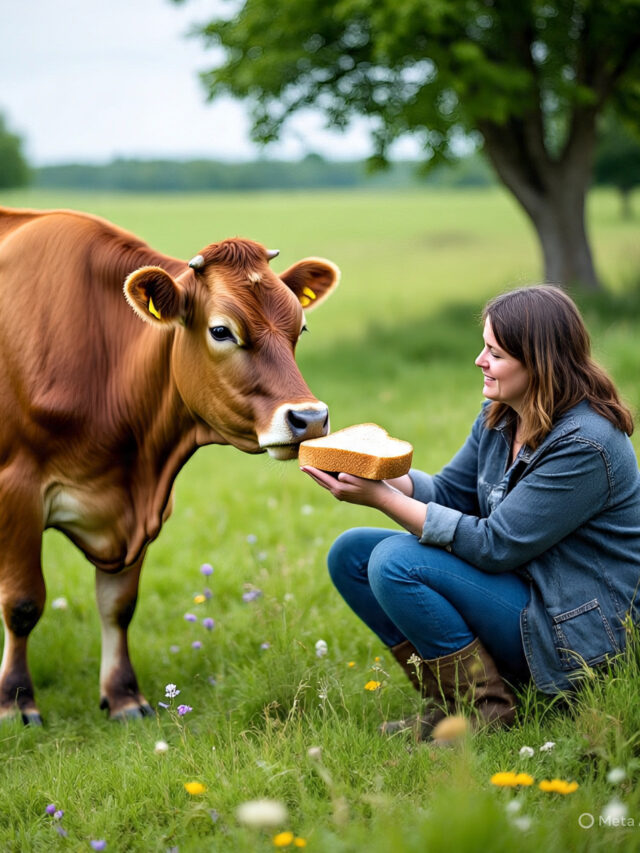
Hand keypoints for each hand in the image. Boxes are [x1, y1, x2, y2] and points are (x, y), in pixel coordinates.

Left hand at [300, 466, 427, 536]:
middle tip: (303, 466)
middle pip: (321, 482)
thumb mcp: (361, 479)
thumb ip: (347, 477)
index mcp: (339, 489)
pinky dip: (327, 479)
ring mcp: (342, 495)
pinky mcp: (346, 495)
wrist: (382, 499)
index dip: (312, 471)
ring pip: (326, 484)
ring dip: (319, 477)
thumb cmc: (373, 486)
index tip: (303, 465)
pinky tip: (328, 474)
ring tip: (313, 469)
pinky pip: (332, 486)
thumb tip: (338, 475)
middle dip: (312, 474)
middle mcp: (338, 493)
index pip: (321, 478)